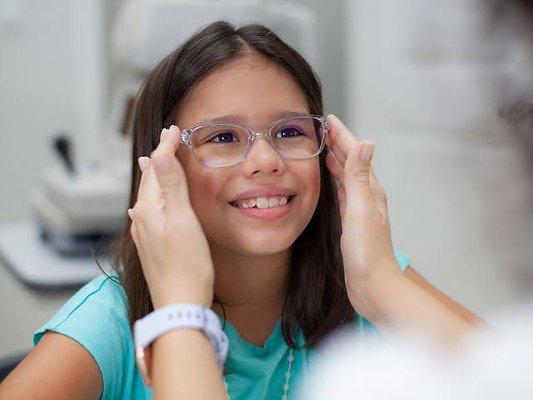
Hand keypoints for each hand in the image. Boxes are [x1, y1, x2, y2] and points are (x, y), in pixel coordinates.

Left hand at [127, 125, 213, 308]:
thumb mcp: (183, 220)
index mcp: (149, 208)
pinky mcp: (150, 245)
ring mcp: (144, 233)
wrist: (179, 304)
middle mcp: (142, 218)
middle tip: (167, 139)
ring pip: (148, 195)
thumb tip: (157, 153)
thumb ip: (172, 186)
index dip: (166, 146)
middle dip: (159, 157)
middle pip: (150, 179)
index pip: (157, 168)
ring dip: (155, 176)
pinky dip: (153, 197)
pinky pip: (148, 211)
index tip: (174, 129)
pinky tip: (145, 204)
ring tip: (154, 161)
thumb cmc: (187, 265)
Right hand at [324, 115, 399, 305]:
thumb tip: (367, 142)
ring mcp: (360, 209)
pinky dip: (336, 182)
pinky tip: (331, 183)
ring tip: (324, 149)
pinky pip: (343, 194)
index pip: (354, 154)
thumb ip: (359, 177)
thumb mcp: (360, 209)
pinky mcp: (353, 222)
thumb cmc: (368, 251)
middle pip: (351, 162)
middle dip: (338, 143)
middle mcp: (367, 196)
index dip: (342, 135)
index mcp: (370, 190)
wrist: (373, 285)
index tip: (328, 120)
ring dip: (337, 161)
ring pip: (347, 177)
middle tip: (322, 129)